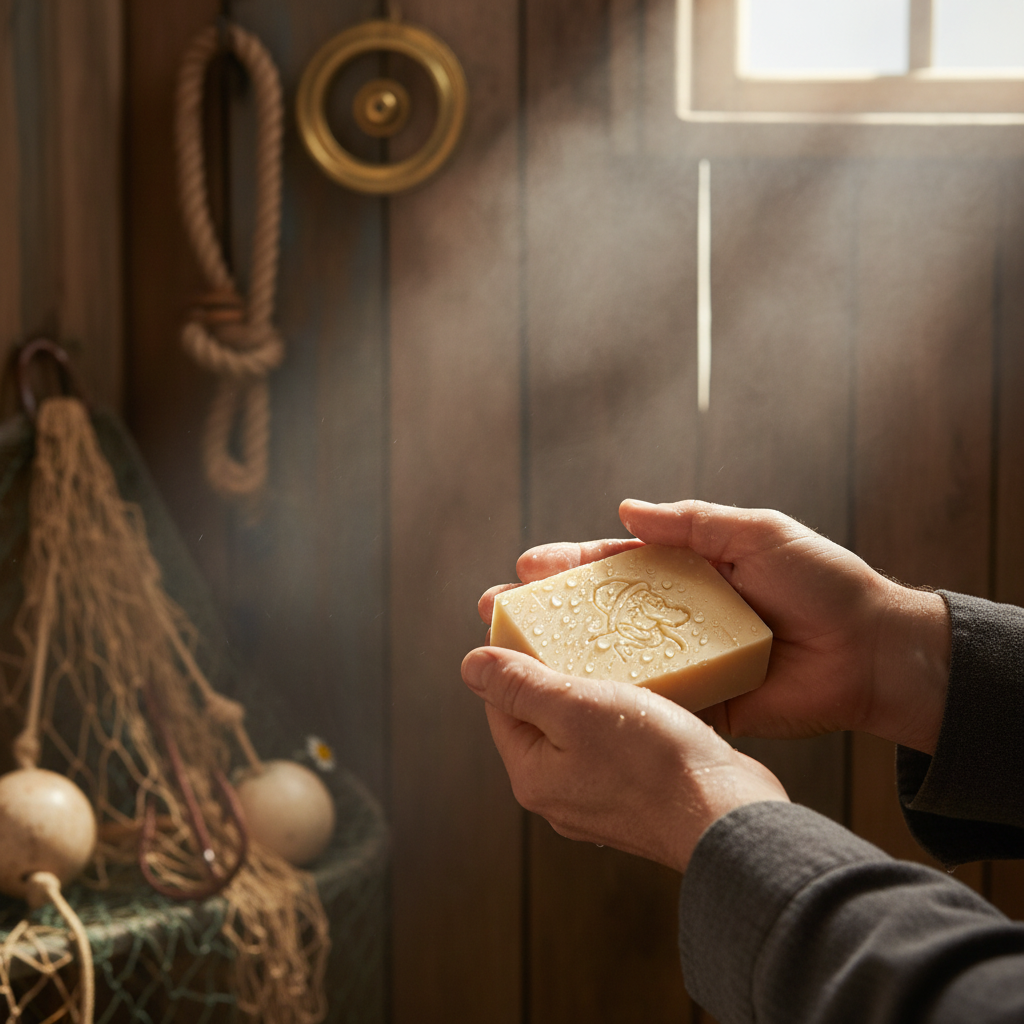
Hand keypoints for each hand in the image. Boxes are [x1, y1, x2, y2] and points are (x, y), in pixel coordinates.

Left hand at [461, 646, 787, 872]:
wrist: (728, 818)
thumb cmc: (653, 764)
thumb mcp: (576, 708)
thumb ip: (520, 686)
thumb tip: (470, 665)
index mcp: (532, 776)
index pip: (503, 705)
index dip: (515, 660)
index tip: (539, 625)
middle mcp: (560, 794)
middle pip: (542, 716)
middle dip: (560, 674)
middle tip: (584, 638)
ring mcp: (599, 799)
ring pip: (584, 729)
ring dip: (597, 692)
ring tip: (620, 662)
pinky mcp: (638, 797)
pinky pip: (618, 745)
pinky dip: (628, 715)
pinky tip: (651, 696)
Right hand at [478, 500, 950, 754]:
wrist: (874, 653)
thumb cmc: (824, 583)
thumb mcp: (759, 534)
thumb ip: (695, 523)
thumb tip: (627, 510)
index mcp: (689, 572)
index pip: (616, 565)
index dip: (570, 566)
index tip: (526, 568)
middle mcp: (679, 616)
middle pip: (601, 613)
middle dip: (549, 613)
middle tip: (496, 613)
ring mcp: (688, 660)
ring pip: (616, 658)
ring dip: (564, 657)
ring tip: (515, 657)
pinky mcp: (704, 702)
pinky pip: (652, 698)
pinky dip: (613, 698)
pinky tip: (569, 699)